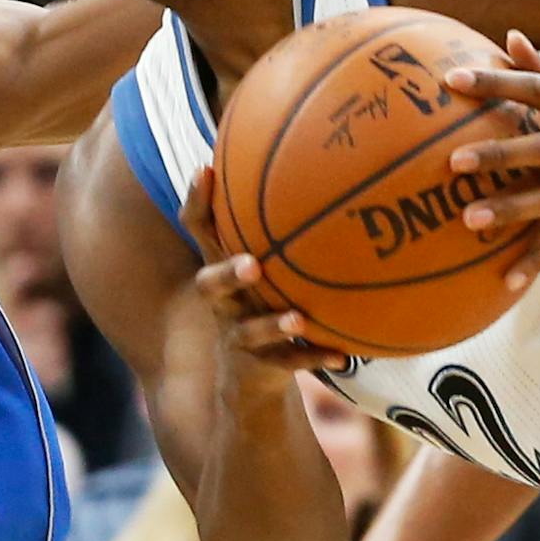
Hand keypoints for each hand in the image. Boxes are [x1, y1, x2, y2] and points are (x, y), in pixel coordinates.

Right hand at [180, 168, 348, 374]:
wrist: (249, 377)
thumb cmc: (262, 302)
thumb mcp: (265, 266)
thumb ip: (278, 228)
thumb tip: (319, 163)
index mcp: (223, 268)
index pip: (199, 231)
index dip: (197, 203)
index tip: (206, 170)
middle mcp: (224, 301)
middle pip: (210, 284)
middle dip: (227, 273)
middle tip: (251, 264)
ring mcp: (239, 335)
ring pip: (248, 331)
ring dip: (271, 324)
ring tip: (296, 319)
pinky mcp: (260, 367)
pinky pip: (287, 364)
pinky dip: (313, 358)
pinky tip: (342, 357)